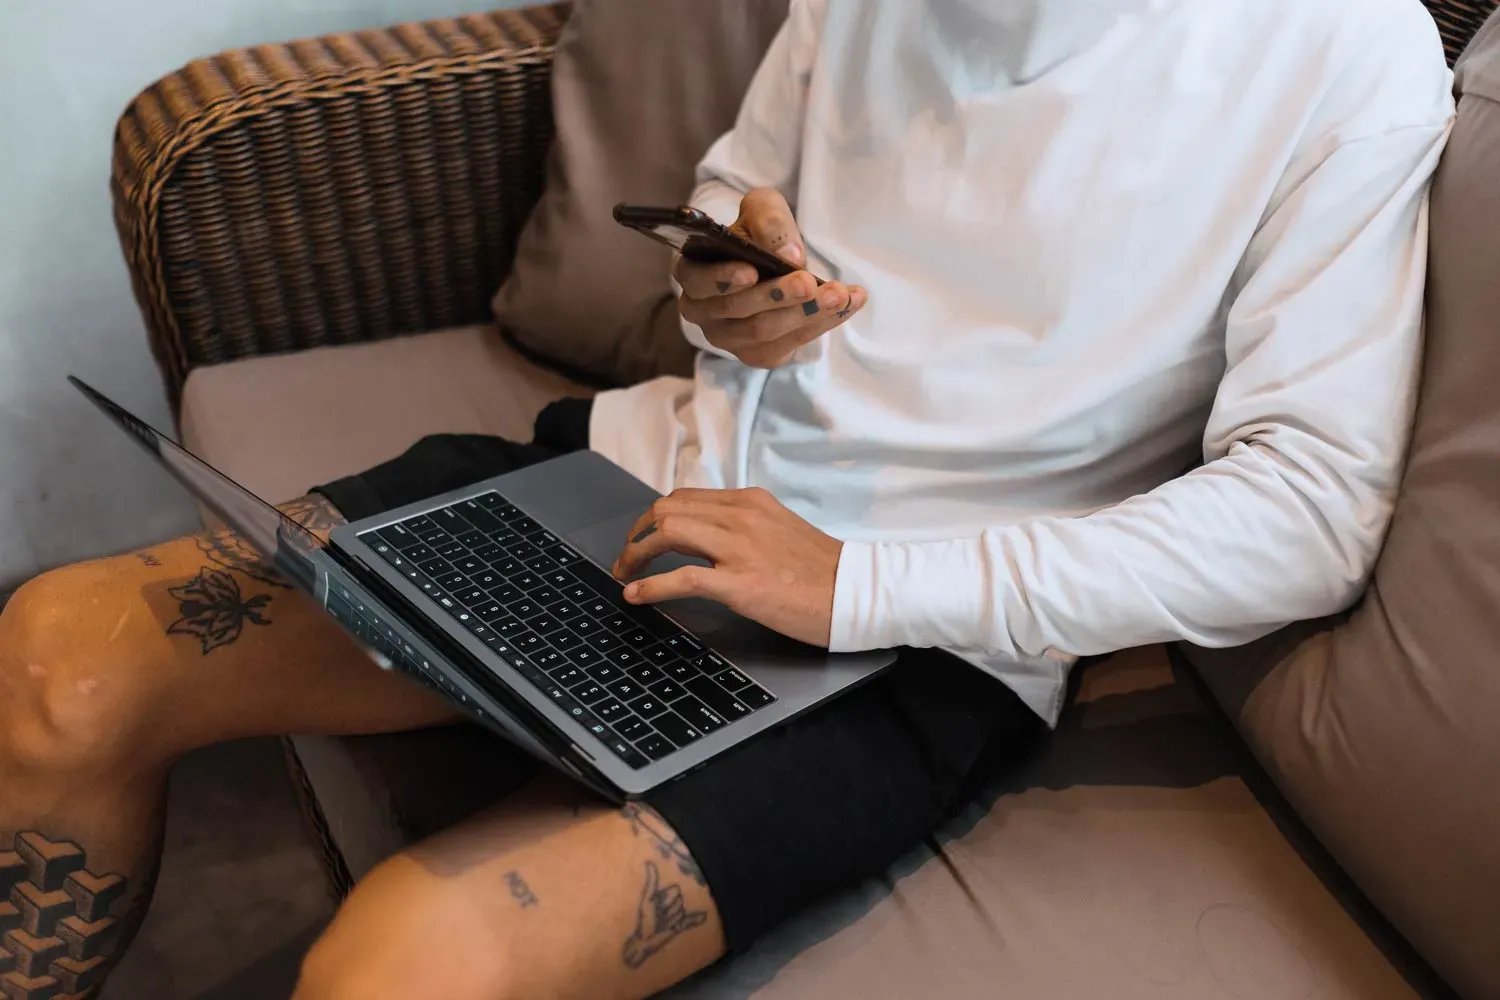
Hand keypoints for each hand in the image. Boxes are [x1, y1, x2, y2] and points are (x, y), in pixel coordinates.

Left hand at [611, 488, 842, 646]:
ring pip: (668, 533)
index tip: (642, 536)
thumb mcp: (781, 529)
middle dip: (637, 533)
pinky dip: (651, 585)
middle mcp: (742, 516)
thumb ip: (746, 526)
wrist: (857, 592)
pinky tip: (636, 594)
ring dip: (635, 553)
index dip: (654, 517)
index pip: (685, 497)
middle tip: (626, 557)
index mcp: (750, 502)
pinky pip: (682, 578)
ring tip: (624, 573)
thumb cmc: (823, 570)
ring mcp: (740, 549)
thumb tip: (707, 536)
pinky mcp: (741, 583)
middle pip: (667, 509)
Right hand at [674, 188, 867, 367]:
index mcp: (692, 272)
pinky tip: (849, 304)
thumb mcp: (761, 210)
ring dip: (805, 313)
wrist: (771, 262)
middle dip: (777, 296)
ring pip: (764, 332)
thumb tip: (788, 255)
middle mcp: (702, 310)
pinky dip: (822, 324)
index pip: (698, 280)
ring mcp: (728, 338)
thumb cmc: (756, 233)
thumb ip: (768, 220)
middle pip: (738, 309)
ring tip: (840, 294)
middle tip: (809, 282)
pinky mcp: (757, 354)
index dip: (723, 278)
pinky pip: (789, 344)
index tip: (752, 270)